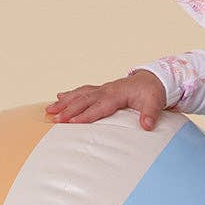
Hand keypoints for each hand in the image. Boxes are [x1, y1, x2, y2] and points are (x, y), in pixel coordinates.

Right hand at [45, 69, 167, 130]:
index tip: (71, 122)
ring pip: (80, 94)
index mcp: (117, 94)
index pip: (98, 106)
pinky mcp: (101, 90)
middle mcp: (106, 90)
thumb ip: (150, 114)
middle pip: (84, 100)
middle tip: (54, 119)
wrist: (153, 79)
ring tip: (49, 109)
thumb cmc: (153, 92)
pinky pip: (82, 91)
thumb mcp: (156, 102)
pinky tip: (59, 97)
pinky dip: (70, 94)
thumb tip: (147, 126)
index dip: (85, 114)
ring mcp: (102, 89)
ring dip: (64, 102)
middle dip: (68, 109)